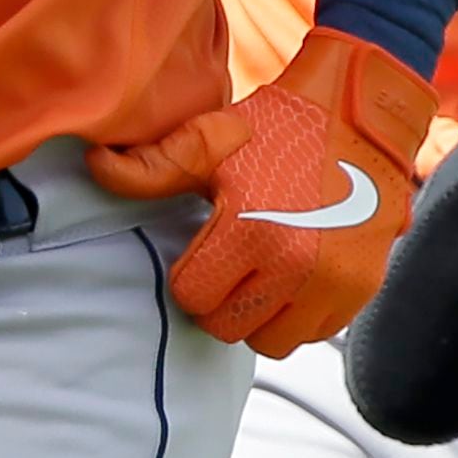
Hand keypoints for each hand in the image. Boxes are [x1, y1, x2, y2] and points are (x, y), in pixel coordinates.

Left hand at [91, 28, 436, 356]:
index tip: (198, 255)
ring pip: (272, 341)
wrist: (361, 116)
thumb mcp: (211, 140)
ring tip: (258, 276)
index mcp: (252, 231)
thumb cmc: (280, 126)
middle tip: (225, 268)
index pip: (193, 298)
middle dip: (219, 302)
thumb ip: (154, 167)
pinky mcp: (362, 289)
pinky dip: (299, 314)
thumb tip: (95, 165)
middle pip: (229, 327)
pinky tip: (292, 276)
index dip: (188, 277)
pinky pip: (316, 333)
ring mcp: (334, 283)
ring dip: (258, 317)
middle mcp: (296, 266)